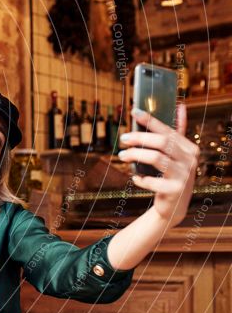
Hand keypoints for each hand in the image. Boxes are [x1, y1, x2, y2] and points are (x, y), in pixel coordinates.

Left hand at [117, 103, 198, 226]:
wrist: (173, 206)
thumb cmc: (170, 175)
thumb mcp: (176, 154)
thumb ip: (177, 132)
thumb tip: (179, 105)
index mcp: (189, 148)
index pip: (168, 130)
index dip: (150, 120)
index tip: (134, 111)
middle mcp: (190, 160)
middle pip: (161, 142)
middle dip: (139, 138)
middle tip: (123, 139)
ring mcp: (184, 176)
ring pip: (156, 158)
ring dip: (135, 155)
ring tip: (122, 156)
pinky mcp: (174, 190)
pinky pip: (151, 180)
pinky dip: (139, 178)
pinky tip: (136, 178)